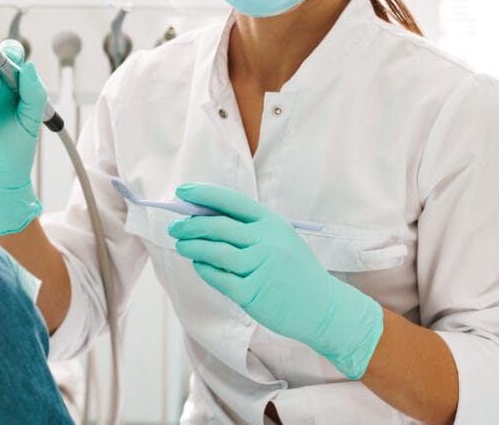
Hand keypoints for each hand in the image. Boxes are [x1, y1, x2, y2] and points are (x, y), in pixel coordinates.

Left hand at [168, 183, 383, 379]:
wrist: (323, 307)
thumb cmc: (295, 271)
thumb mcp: (281, 239)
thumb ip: (250, 229)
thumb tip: (206, 217)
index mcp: (273, 223)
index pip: (233, 202)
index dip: (205, 195)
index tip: (183, 191)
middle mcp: (267, 241)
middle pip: (219, 226)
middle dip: (191, 224)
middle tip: (175, 227)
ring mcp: (260, 267)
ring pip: (215, 252)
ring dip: (193, 246)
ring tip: (182, 245)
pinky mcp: (252, 293)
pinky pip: (219, 278)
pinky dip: (204, 270)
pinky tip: (199, 265)